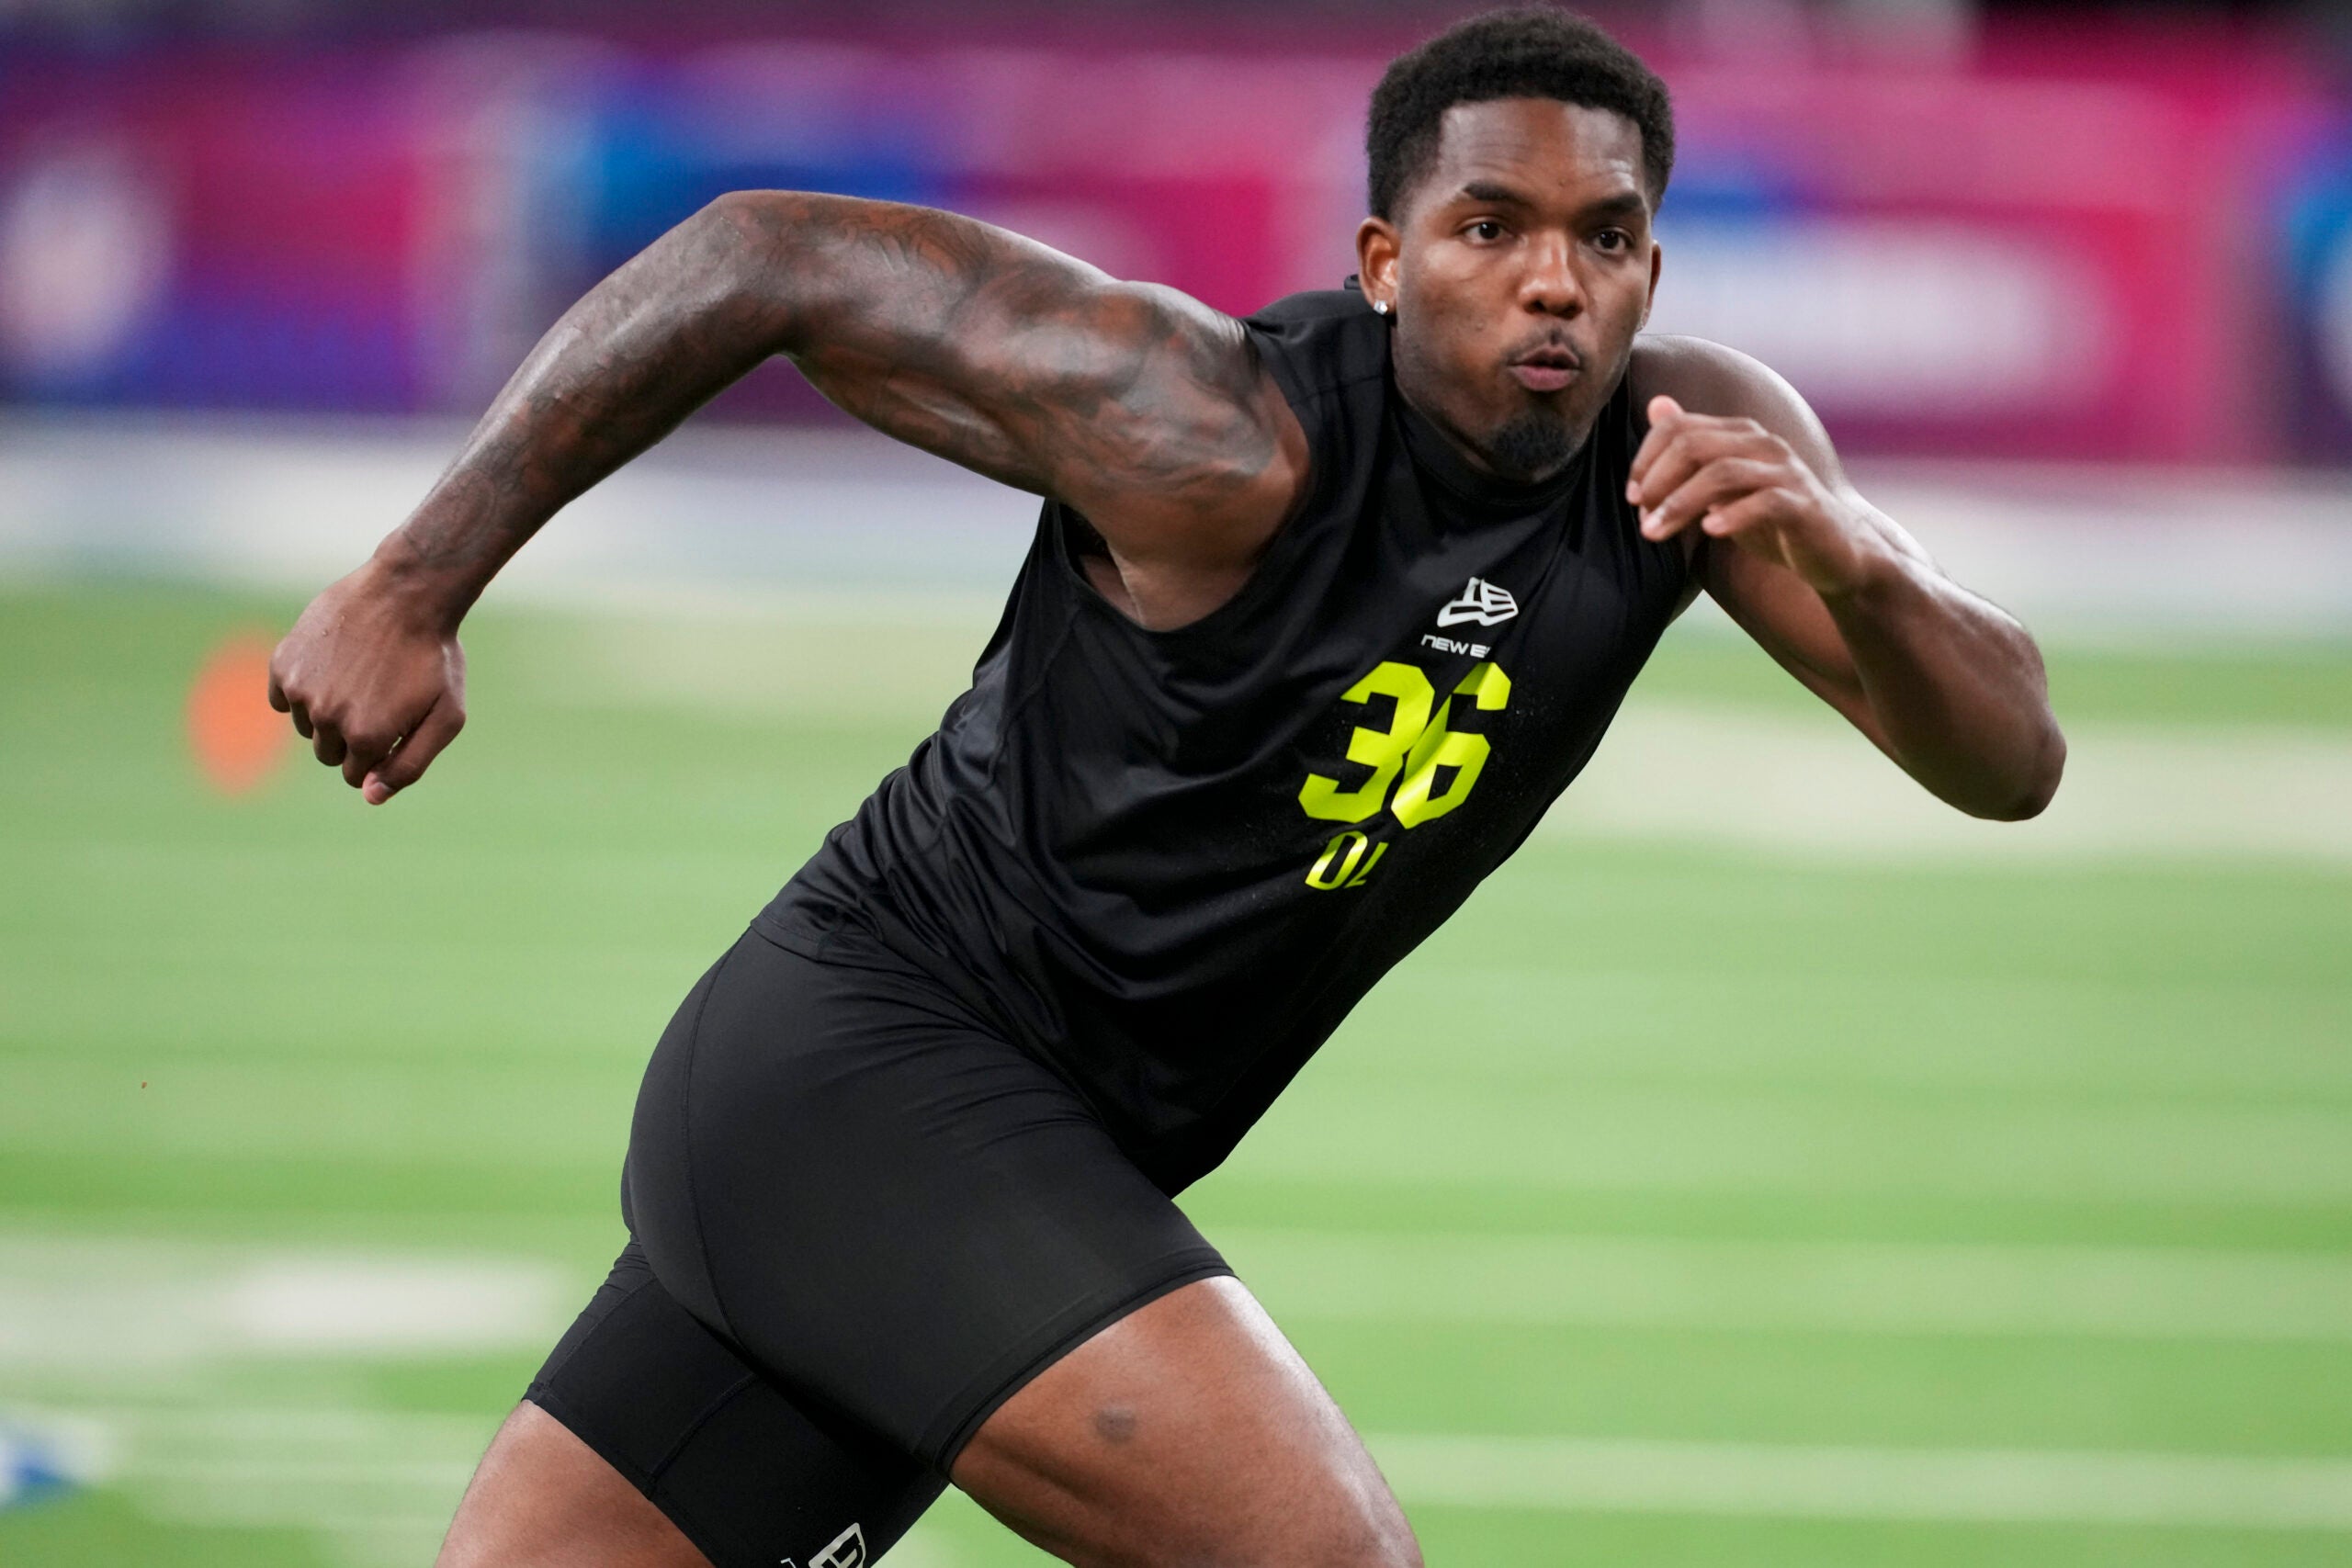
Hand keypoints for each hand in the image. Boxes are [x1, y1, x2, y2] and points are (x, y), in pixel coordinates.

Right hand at [268, 557, 466, 803]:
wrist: (407, 592)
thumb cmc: (434, 656)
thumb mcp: (446, 717)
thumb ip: (410, 764)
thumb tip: (369, 796)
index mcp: (367, 737)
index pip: (355, 775)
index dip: (378, 754)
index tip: (394, 725)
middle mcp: (328, 718)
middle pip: (328, 754)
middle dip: (352, 736)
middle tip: (379, 697)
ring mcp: (301, 689)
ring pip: (305, 726)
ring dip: (327, 711)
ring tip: (360, 676)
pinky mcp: (283, 663)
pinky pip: (281, 698)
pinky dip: (303, 688)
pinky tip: (332, 665)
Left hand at [1626, 395, 1881, 596]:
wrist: (1834, 552)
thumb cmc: (1771, 519)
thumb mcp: (1724, 485)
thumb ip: (1692, 452)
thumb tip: (1657, 405)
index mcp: (1739, 435)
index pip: (1679, 427)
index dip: (1646, 458)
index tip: (1631, 496)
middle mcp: (1763, 444)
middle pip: (1695, 445)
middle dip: (1658, 481)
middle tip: (1639, 514)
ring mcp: (1786, 472)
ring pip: (1723, 473)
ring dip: (1680, 504)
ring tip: (1654, 532)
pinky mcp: (1804, 505)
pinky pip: (1765, 502)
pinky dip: (1732, 515)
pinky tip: (1710, 531)